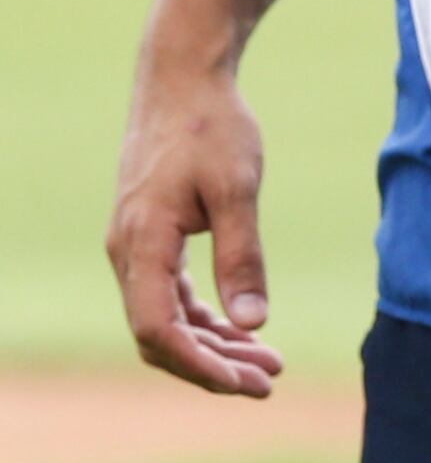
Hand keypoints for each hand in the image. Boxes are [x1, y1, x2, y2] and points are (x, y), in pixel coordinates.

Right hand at [105, 56, 283, 395]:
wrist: (182, 79)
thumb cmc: (211, 126)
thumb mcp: (237, 188)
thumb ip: (243, 256)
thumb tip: (254, 324)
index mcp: (142, 245)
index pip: (159, 331)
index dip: (200, 366)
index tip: (247, 383)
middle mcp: (128, 254)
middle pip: (160, 336)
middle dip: (213, 366)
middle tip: (269, 382)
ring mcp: (135, 247)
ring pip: (166, 318)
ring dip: (213, 344)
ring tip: (267, 363)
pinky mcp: (150, 237)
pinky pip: (169, 294)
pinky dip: (203, 317)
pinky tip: (241, 329)